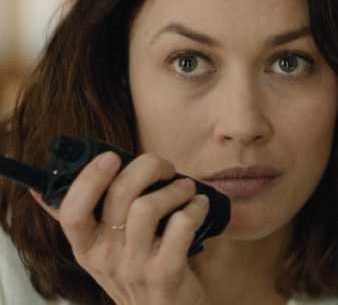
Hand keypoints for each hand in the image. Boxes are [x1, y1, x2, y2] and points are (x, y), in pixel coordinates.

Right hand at [31, 152, 210, 304]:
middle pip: (118, 196)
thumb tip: (42, 190)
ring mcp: (135, 267)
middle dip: (147, 168)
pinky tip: (199, 206)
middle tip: (165, 167)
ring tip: (186, 187)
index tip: (111, 157)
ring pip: (148, 207)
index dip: (89, 178)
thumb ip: (84, 221)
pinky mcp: (166, 273)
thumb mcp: (102, 253)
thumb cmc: (137, 275)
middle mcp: (106, 258)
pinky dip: (195, 208)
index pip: (72, 211)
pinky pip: (181, 225)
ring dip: (175, 188)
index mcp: (86, 248)